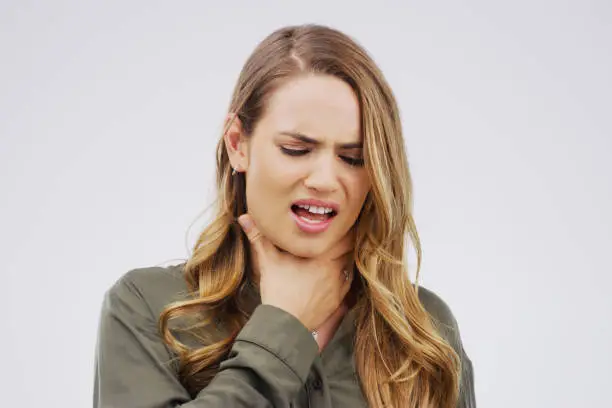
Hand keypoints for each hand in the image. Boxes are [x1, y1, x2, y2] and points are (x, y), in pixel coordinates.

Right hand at [238, 213, 353, 335]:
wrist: (284, 323)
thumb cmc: (278, 290)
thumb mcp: (267, 260)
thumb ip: (258, 237)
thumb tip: (244, 218)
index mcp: (322, 255)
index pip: (344, 234)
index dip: (342, 227)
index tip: (338, 222)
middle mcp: (335, 268)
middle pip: (350, 248)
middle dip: (345, 241)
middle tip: (338, 234)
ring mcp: (338, 285)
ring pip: (350, 264)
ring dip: (345, 257)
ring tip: (337, 252)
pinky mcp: (338, 299)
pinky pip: (347, 282)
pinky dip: (343, 275)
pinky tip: (335, 272)